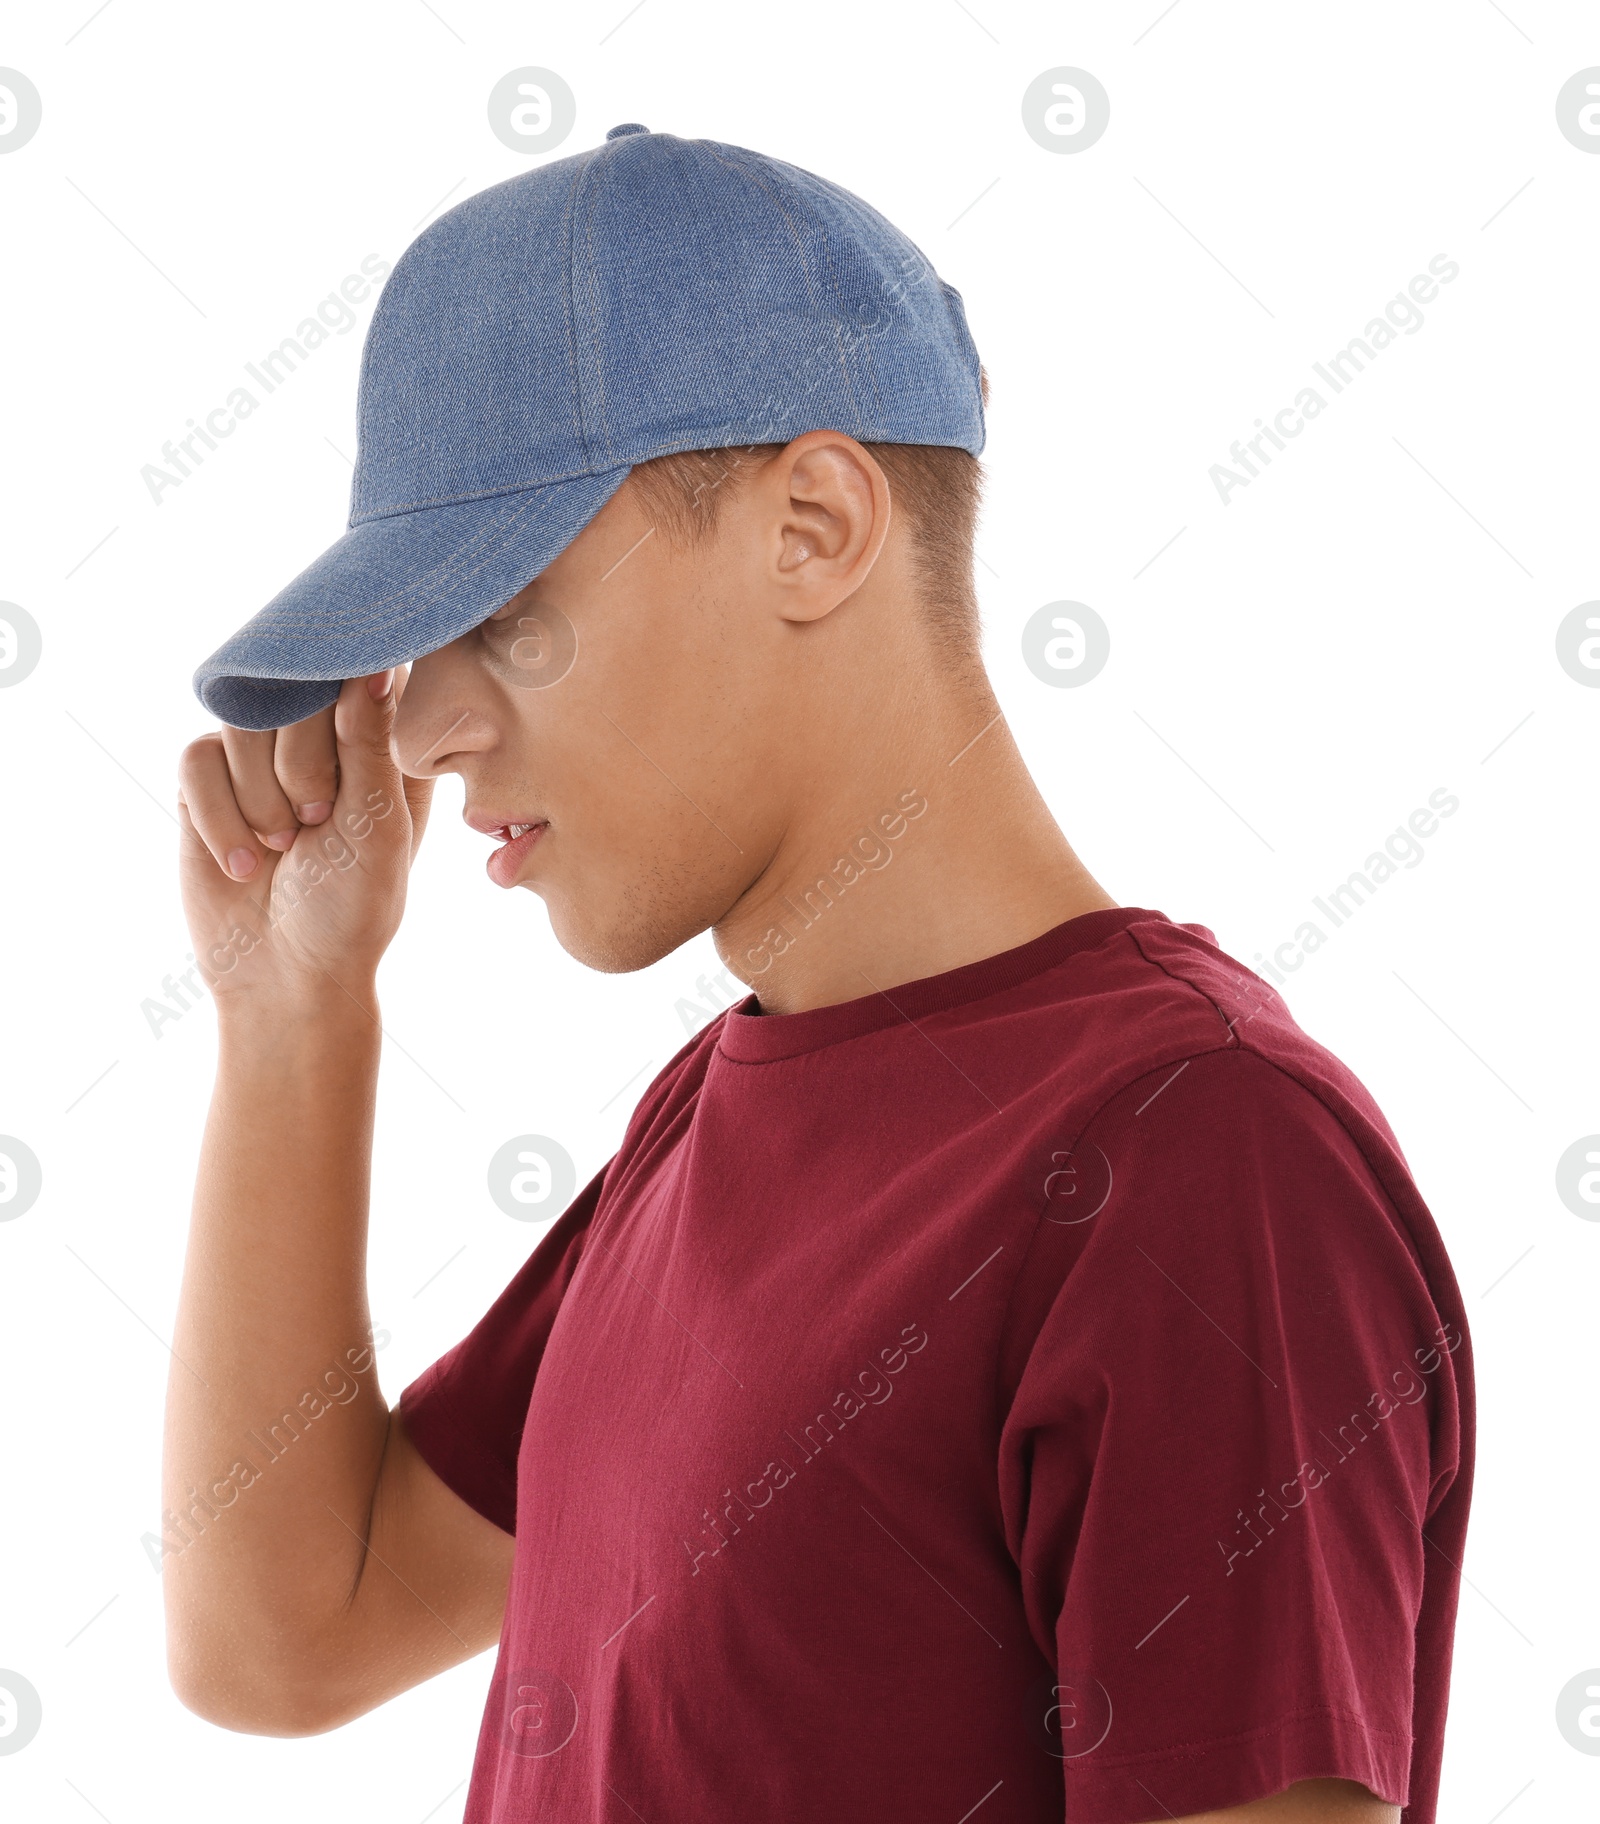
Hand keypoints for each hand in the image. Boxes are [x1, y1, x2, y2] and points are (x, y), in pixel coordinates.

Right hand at [177, 669, 433, 1002]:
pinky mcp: (208, 779)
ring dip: (259, 796)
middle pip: (295, 691)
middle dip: (302, 764)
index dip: (349, 684)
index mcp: (385, 744)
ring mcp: (261, 756)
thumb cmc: (351, 909)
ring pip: (241, 722)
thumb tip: (378, 662)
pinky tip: (244, 862)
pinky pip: (197, 758)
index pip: (366, 669)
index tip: (352, 722)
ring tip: (283, 847)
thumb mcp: (376, 828)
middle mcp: (324, 738)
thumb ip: (372, 742)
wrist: (284, 976)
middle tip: (316, 822)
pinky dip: (220, 815)